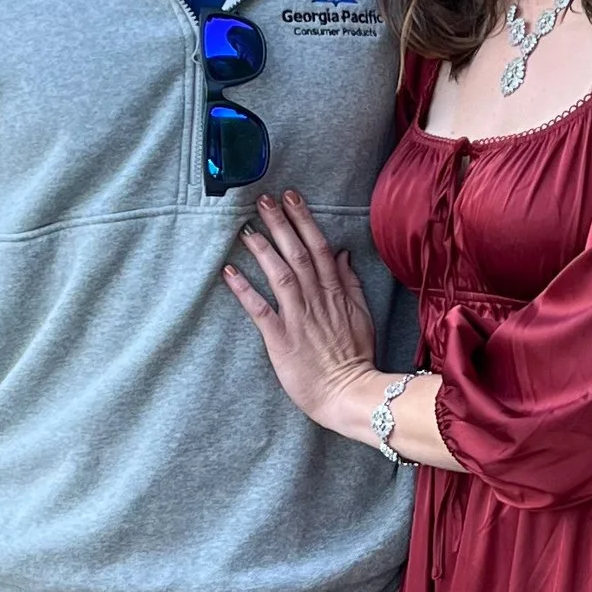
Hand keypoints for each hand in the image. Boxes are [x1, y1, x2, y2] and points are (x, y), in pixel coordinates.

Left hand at [223, 189, 380, 434]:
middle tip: (263, 200)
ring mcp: (298, 317)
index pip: (319, 246)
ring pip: (279, 274)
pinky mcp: (281, 338)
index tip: (291, 197)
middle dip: (280, 223)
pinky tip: (229, 272)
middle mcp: (316, 299)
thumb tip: (342, 253)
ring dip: (262, 249)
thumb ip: (351, 283)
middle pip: (297, 253)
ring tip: (246, 227)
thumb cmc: (355, 357)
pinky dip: (245, 289)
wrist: (350, 394)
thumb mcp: (361, 314)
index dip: (303, 219)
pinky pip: (260, 309)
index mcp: (336, 292)